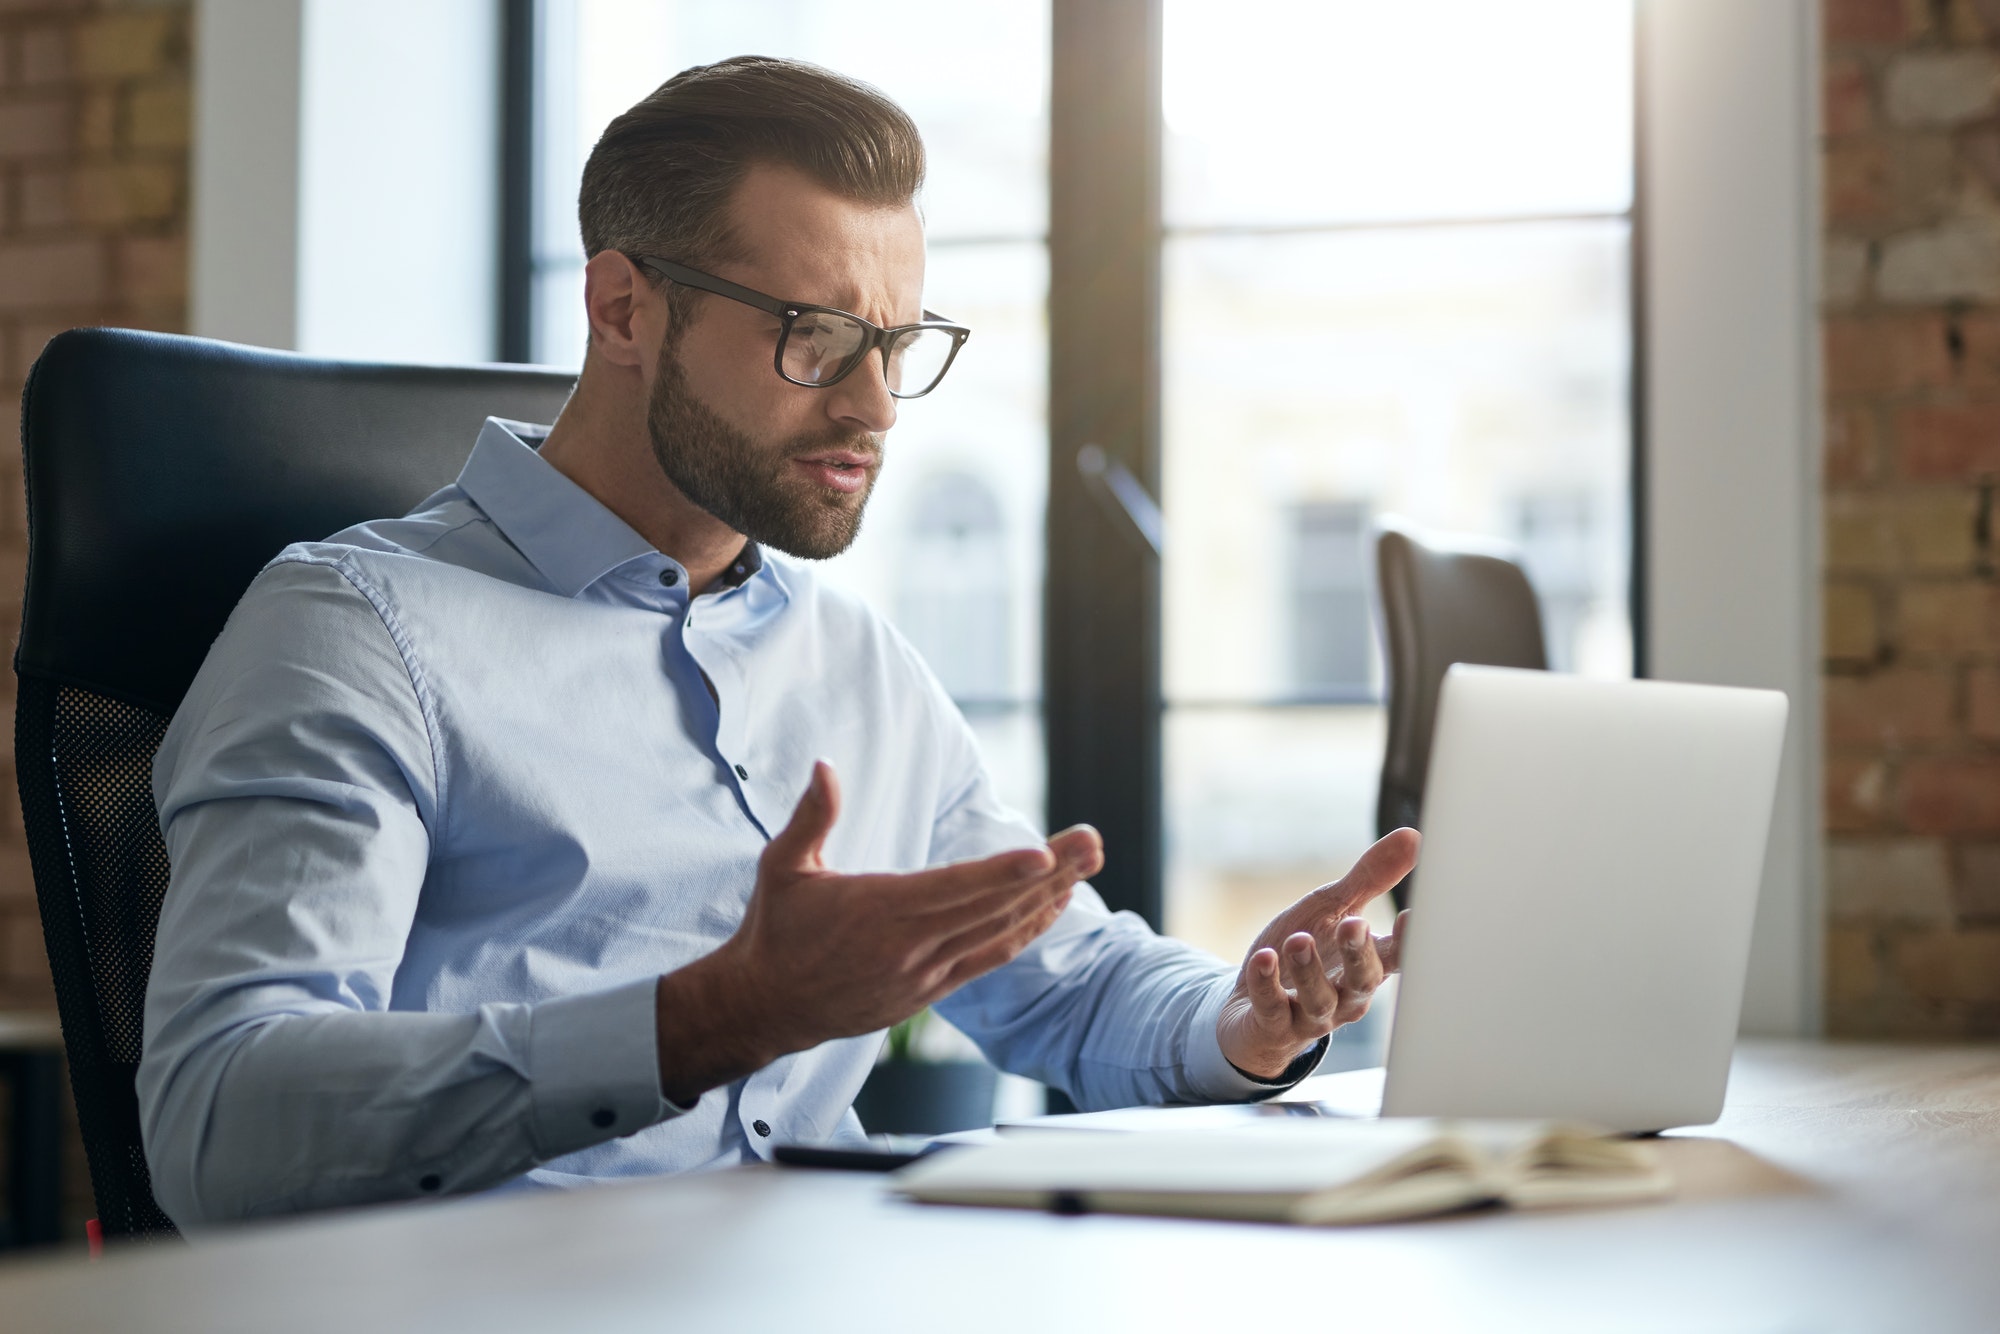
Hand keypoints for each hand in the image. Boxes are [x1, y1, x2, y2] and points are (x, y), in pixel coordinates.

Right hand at [653, 760, 1103, 1103]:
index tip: (1045, 856)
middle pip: (993, 907)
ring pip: (1000, 933)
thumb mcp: (782, 867)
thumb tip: (826, 766)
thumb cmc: (775, 930)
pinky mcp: (930, 992)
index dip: (1002, 873)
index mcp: (879, 911)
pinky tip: (1053, 906)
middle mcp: (910, 946)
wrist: (765, 1006)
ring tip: (1087, 865)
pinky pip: (989, 958)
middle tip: (1093, 841)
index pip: (953, 889)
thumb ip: (811, 817)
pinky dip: (1025, 932)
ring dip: (1048, 899)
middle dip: (1050, 873)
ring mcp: (925, 973)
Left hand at [1214, 828, 1417, 1080]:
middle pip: (1361, 981)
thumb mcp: (1333, 909)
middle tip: (1354, 924)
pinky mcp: (1273, 1025)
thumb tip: (1412, 836)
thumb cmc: (1304, 954)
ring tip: (1299, 940)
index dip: (1407, 941)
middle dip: (1359, 954)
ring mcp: (1310, 1015)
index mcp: (1366, 965)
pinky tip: (1263, 959)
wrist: (1253, 1009)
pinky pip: (1272, 1008)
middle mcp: (1346, 995)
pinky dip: (1267, 984)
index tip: (1412, 916)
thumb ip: (1370, 878)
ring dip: (1309, 970)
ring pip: (1319, 999)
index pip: (1396, 956)